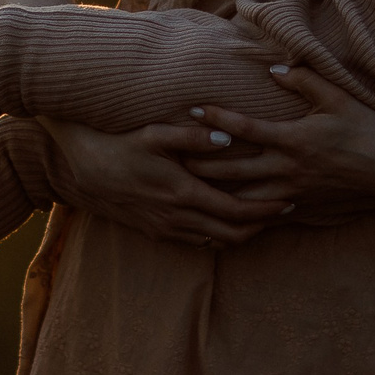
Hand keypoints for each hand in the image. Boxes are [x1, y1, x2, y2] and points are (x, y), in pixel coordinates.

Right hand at [38, 117, 294, 248]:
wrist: (84, 167)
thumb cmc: (122, 144)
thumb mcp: (156, 133)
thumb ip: (194, 136)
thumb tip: (228, 136)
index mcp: (183, 193)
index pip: (236, 210)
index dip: (266, 209)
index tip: (289, 200)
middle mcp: (177, 217)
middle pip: (232, 233)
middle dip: (263, 224)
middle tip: (287, 210)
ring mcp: (166, 228)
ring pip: (216, 241)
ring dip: (242, 232)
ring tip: (264, 216)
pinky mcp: (156, 231)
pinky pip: (197, 241)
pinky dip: (219, 235)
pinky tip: (228, 221)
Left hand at [184, 64, 374, 208]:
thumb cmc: (365, 128)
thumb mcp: (337, 97)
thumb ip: (304, 79)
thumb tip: (273, 66)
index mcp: (293, 138)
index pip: (245, 128)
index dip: (216, 118)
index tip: (191, 108)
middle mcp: (288, 168)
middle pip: (232, 169)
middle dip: (200, 163)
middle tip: (171, 157)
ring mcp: (292, 191)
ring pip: (243, 197)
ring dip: (214, 192)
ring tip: (187, 187)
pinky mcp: (300, 206)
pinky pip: (263, 213)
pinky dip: (240, 212)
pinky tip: (221, 212)